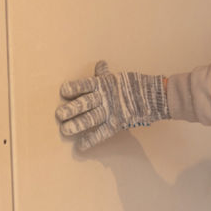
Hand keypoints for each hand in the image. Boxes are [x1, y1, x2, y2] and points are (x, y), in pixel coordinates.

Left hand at [55, 60, 169, 150]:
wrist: (152, 96)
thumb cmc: (132, 85)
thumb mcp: (117, 77)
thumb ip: (104, 73)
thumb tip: (100, 64)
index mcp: (103, 84)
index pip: (85, 85)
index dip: (74, 88)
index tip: (63, 91)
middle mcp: (104, 98)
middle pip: (84, 103)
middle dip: (71, 109)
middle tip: (59, 114)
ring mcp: (110, 111)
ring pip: (90, 119)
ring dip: (77, 125)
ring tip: (64, 130)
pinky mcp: (116, 123)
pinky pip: (101, 133)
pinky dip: (91, 140)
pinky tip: (80, 146)